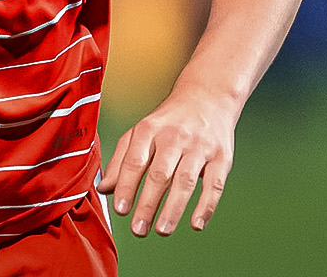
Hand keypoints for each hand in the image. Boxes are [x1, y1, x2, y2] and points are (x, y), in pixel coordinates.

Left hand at [97, 85, 236, 235]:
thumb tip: (104, 189)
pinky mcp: (221, 156)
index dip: (127, 186)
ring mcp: (199, 146)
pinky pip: (214, 184)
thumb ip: (121, 160)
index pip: (135, 161)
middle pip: (159, 174)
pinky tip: (196, 224)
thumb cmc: (168, 121)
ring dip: (173, 208)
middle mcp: (174, 137)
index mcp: (149, 130)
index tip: (120, 210)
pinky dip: (206, 206)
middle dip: (147, 204)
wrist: (207, 96)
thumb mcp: (140, 132)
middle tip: (138, 229)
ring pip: (185, 181)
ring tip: (162, 230)